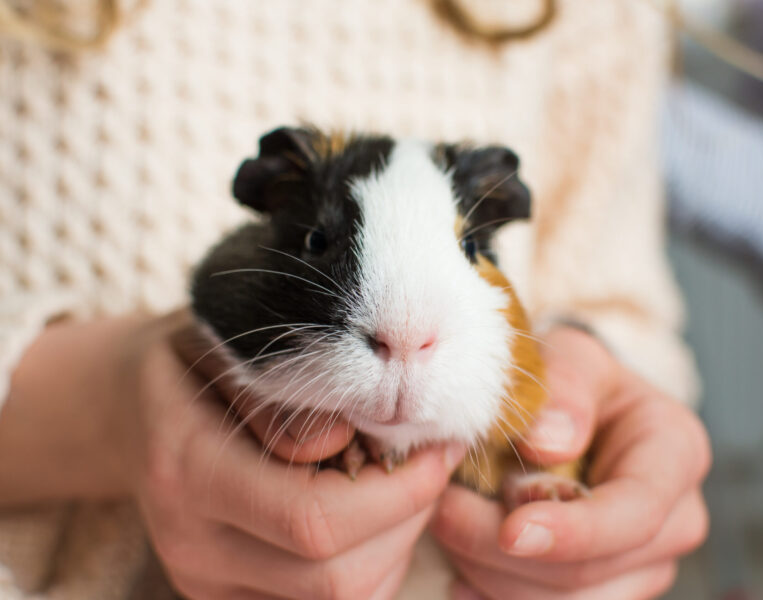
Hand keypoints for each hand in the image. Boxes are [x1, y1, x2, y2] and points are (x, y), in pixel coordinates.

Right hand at [1, 311, 464, 598]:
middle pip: (336, 578)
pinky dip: (371, 565)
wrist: (129, 407)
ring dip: (396, 546)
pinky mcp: (224, 596)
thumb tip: (348, 442)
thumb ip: (283, 390)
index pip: (314, 522)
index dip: (399, 495)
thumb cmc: (192, 361)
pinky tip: (372, 515)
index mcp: (188, 471)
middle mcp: (193, 545)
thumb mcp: (230, 342)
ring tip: (401, 484)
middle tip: (430, 462)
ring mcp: (206, 582)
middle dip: (409, 520)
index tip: (439, 447)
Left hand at [431, 327, 710, 599]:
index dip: (573, 531)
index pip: (634, 512)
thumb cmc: (577, 382)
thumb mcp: (573, 357)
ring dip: (491, 573)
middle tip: (442, 510)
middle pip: (589, 570)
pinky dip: (494, 595)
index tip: (510, 532)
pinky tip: (463, 572)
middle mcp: (674, 521)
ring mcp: (645, 566)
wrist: (583, 411)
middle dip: (503, 550)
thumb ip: (565, 386)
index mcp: (676, 454)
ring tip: (449, 526)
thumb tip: (546, 443)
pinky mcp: (609, 589)